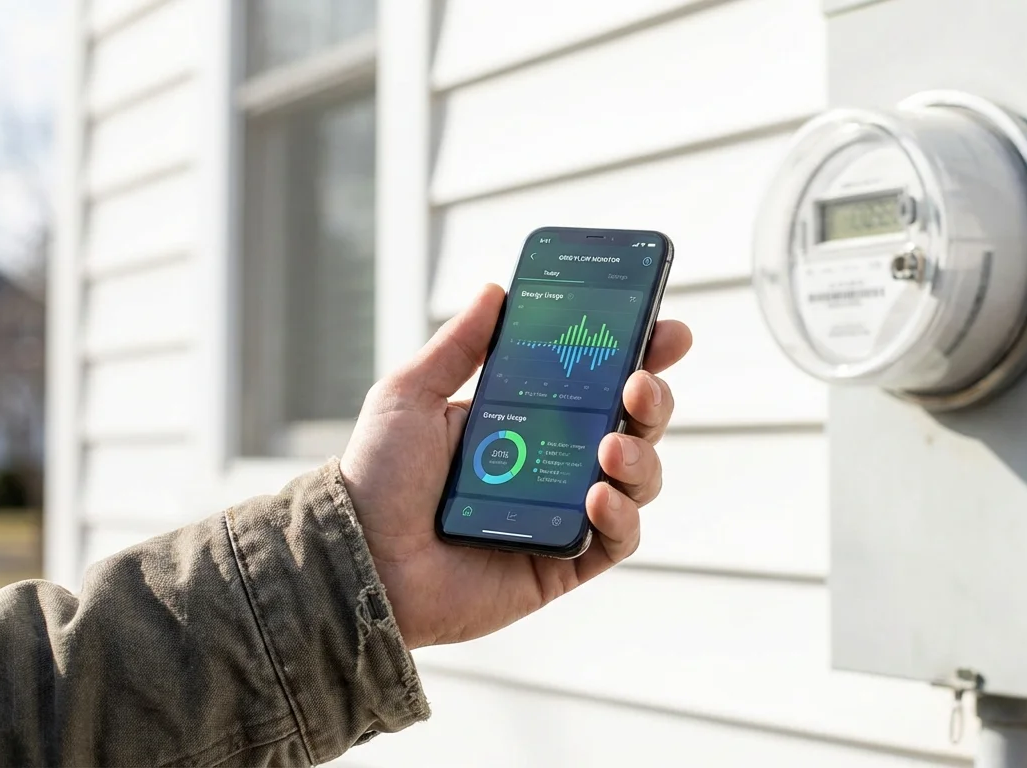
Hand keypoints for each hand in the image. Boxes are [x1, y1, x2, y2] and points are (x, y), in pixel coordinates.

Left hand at [339, 284, 691, 648]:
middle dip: (652, 398)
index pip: (597, 379)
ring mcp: (566, 512)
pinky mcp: (566, 562)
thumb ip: (459, 345)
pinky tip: (597, 496)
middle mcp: (555, 462)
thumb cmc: (378, 479)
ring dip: (642, 455)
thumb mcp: (411, 395)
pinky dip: (622, 514)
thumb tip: (497, 290)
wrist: (360, 558)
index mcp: (527, 416)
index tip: (665, 330)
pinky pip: (620, 537)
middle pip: (632, 423)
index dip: (639, 354)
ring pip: (639, 477)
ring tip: (612, 446)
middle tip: (639, 383)